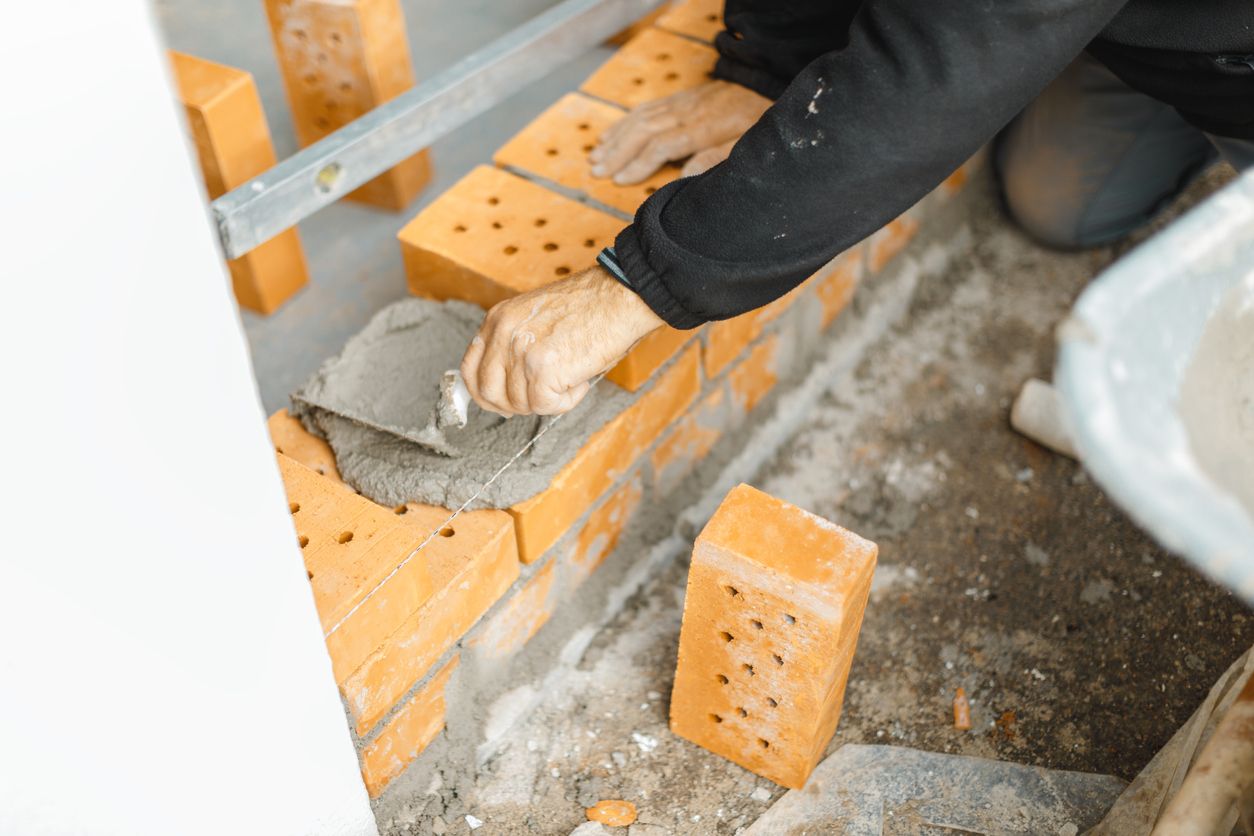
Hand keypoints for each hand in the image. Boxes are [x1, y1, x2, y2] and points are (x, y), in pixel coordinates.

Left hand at [460, 267, 664, 415]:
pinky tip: (579, 380)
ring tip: (571, 376)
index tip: (502, 401)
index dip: (485, 393)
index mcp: (498, 319)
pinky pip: (545, 406)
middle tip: (542, 397)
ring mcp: (520, 352)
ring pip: (519, 403)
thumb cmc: (589, 309)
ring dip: (547, 400)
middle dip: (514, 405)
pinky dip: (566, 401)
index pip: (470, 369)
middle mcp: (503, 333)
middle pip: (488, 393)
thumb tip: (505, 387)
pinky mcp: (542, 370)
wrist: (619, 298)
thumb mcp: (535, 318)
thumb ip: (513, 345)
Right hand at [589, 80, 770, 184]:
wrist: (765, 82)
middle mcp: (685, 112)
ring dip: (615, 138)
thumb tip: (685, 178)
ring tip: (596, 157)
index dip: (638, 165)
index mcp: (702, 128)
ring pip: (639, 119)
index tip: (619, 181)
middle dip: (617, 153)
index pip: (661, 146)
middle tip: (596, 172)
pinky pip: (645, 109)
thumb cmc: (758, 119)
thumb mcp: (746, 145)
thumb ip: (716, 160)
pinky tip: (611, 134)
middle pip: (642, 132)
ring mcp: (680, 102)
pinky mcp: (679, 98)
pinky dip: (624, 123)